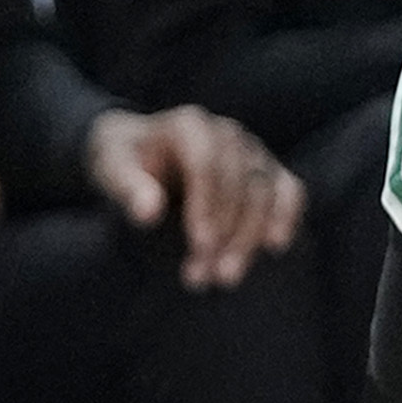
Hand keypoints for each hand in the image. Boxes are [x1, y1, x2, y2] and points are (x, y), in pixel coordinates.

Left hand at [85, 103, 299, 288]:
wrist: (139, 151)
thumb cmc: (123, 161)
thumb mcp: (111, 169)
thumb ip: (127, 187)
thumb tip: (148, 212)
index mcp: (189, 126)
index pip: (207, 164)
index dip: (207, 206)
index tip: (200, 246)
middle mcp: (227, 133)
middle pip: (240, 183)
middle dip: (226, 232)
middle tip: (207, 276)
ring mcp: (252, 151)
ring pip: (265, 192)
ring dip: (250, 237)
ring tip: (227, 276)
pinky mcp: (268, 171)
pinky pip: (289, 190)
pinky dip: (287, 216)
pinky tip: (276, 246)